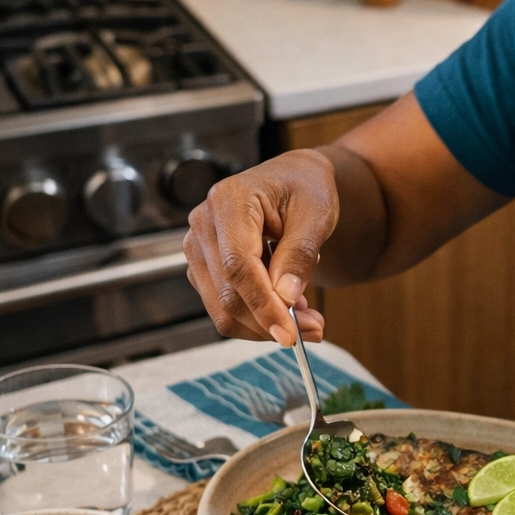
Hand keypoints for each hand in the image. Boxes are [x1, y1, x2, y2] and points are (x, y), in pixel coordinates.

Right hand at [184, 150, 336, 345]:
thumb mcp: (316, 215)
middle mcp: (204, 223)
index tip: (290, 333)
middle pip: (227, 293)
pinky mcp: (204, 267)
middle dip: (270, 321)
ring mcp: (198, 247)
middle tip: (314, 329)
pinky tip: (287, 306)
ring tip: (307, 317)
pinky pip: (224, 306)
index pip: (237, 265)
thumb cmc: (304, 190)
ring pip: (222, 307)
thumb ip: (299, 254)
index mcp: (229, 200)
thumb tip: (285, 298)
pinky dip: (257, 316)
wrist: (293, 181)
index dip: (262, 305)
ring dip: (265, 323)